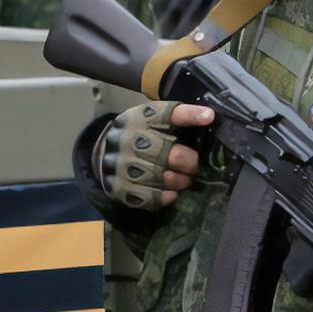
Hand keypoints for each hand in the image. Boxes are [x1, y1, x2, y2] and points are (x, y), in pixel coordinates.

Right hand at [96, 102, 213, 209]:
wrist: (103, 153)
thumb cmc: (138, 135)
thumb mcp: (151, 119)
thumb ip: (176, 117)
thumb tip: (208, 117)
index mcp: (139, 119)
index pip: (166, 114)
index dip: (189, 116)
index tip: (208, 118)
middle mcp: (128, 140)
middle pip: (169, 154)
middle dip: (189, 163)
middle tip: (193, 166)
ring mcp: (122, 165)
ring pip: (162, 177)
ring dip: (179, 181)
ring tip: (184, 180)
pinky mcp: (119, 186)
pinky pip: (149, 197)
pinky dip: (164, 197)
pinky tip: (170, 193)